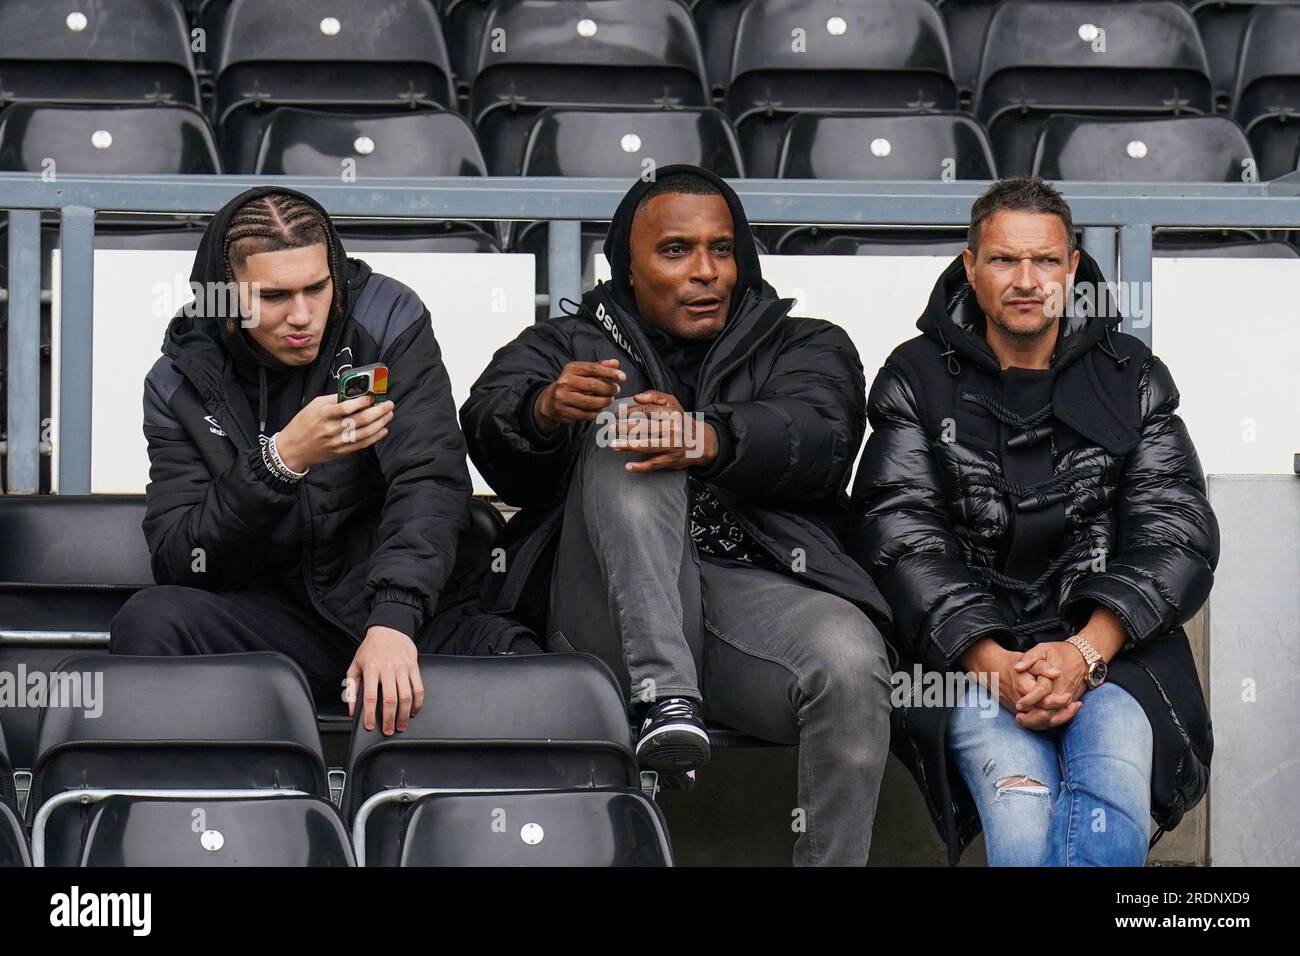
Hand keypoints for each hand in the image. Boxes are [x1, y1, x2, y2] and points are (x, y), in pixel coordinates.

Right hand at [275, 393, 393, 471]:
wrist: (293, 448)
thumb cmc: (304, 423)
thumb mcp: (314, 405)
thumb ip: (334, 399)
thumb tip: (354, 392)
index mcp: (323, 414)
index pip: (346, 407)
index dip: (362, 401)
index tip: (373, 396)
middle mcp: (331, 428)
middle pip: (360, 420)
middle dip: (378, 411)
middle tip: (389, 405)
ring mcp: (336, 441)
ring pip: (364, 433)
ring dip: (380, 423)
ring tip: (389, 415)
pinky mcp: (340, 452)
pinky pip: (361, 444)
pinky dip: (374, 437)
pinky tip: (383, 430)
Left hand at [345, 625, 423, 735]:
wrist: (389, 629)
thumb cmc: (370, 649)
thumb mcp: (355, 666)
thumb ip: (352, 688)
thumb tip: (352, 710)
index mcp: (370, 669)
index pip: (370, 697)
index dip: (370, 714)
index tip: (370, 726)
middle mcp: (387, 669)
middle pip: (390, 699)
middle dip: (389, 719)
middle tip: (388, 731)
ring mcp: (402, 668)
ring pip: (406, 696)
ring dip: (404, 714)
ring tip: (401, 725)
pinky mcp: (414, 667)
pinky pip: (418, 688)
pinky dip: (417, 702)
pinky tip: (413, 711)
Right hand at [534, 359, 625, 431]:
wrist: (550, 400)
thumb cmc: (571, 384)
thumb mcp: (582, 372)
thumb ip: (600, 367)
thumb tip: (615, 363)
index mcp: (570, 369)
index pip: (593, 368)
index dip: (610, 373)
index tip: (622, 377)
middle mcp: (565, 382)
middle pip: (593, 385)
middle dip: (609, 389)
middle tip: (616, 390)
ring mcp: (563, 398)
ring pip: (590, 402)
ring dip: (604, 402)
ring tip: (609, 400)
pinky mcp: (564, 412)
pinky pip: (585, 415)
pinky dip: (596, 413)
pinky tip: (599, 409)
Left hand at [609, 389, 716, 472]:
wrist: (701, 442)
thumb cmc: (681, 420)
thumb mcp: (672, 403)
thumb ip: (654, 396)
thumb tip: (635, 397)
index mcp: (670, 414)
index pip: (646, 411)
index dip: (629, 412)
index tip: (616, 415)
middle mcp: (672, 429)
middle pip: (644, 428)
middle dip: (624, 428)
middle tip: (609, 428)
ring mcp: (671, 446)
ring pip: (647, 446)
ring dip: (628, 446)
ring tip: (613, 445)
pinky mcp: (671, 460)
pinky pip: (653, 464)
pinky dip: (640, 467)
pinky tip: (628, 467)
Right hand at [959, 637, 1075, 730]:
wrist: (992, 669)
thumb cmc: (1012, 663)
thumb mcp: (1030, 659)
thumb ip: (1043, 667)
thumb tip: (1057, 673)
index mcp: (1024, 689)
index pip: (1045, 702)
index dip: (1059, 701)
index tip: (1069, 696)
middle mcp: (1021, 703)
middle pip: (1044, 716)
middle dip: (1062, 713)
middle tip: (1075, 705)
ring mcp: (1019, 710)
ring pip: (1040, 723)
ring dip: (1058, 719)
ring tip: (1072, 710)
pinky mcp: (1019, 713)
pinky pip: (1035, 724)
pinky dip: (1048, 722)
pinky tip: (1060, 714)